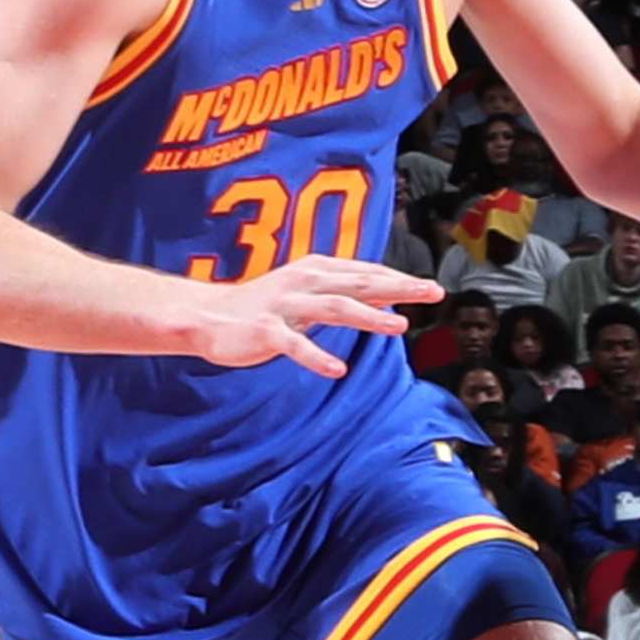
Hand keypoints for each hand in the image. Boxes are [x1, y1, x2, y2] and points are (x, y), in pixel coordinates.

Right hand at [174, 256, 444, 379]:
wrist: (206, 317)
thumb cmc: (261, 307)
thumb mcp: (304, 292)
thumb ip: (339, 292)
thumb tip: (383, 294)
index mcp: (314, 270)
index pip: (364, 272)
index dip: (397, 279)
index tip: (430, 287)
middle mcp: (302, 281)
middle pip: (357, 283)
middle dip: (397, 288)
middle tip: (432, 293)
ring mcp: (283, 305)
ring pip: (333, 308)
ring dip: (368, 317)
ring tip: (399, 327)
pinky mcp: (265, 331)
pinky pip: (294, 345)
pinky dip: (316, 357)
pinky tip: (338, 370)